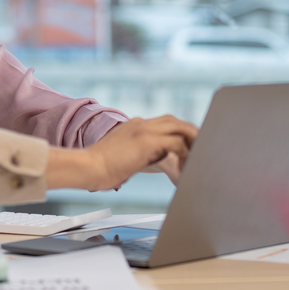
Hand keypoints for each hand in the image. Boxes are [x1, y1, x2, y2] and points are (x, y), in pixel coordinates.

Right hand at [47, 115, 196, 191]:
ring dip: (192, 141)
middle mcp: (141, 124)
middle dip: (190, 133)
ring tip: (200, 156)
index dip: (178, 133)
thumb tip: (139, 164)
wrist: (87, 167)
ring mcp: (145, 130)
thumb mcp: (119, 157)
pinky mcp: (148, 141)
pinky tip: (186, 167)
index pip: (163, 123)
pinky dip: (185, 155)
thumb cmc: (99, 168)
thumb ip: (133, 155)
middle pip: (175, 121)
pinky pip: (177, 144)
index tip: (188, 144)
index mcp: (134, 126)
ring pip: (180, 128)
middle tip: (201, 148)